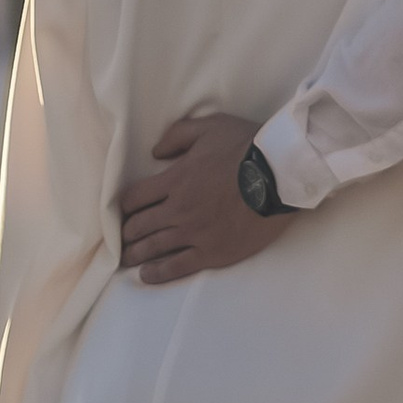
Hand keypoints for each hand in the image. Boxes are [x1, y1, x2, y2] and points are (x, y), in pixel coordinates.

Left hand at [116, 112, 275, 285]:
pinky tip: (147, 275)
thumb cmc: (247, 147)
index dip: (125, 206)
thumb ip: (177, 136)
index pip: (135, 197)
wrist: (280, 175)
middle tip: (122, 239)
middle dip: (126, 233)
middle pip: (139, 226)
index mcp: (174, 180)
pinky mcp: (212, 252)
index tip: (125, 212)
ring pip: (153, 248)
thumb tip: (155, 151)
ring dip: (135, 254)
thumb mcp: (209, 127)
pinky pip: (177, 267)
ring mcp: (194, 233)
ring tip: (128, 259)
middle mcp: (178, 209)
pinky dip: (158, 273)